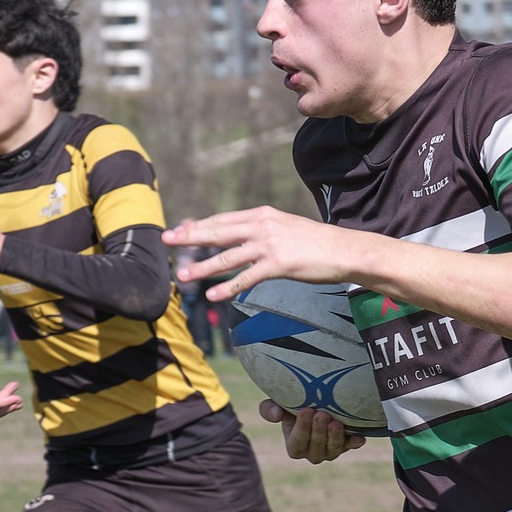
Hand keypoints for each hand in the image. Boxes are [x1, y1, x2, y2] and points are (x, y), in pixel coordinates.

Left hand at [163, 207, 365, 300]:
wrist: (345, 250)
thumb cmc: (317, 243)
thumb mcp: (287, 228)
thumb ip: (264, 230)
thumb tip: (245, 239)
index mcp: (263, 215)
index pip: (224, 219)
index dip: (200, 225)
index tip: (180, 229)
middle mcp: (263, 226)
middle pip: (219, 232)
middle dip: (190, 237)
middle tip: (167, 240)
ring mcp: (270, 245)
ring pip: (228, 257)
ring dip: (203, 267)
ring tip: (183, 275)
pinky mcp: (278, 265)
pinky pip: (247, 278)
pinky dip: (228, 288)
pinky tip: (212, 295)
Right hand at [258, 398, 364, 464]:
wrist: (317, 405)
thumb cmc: (292, 405)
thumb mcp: (277, 406)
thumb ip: (269, 410)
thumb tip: (277, 414)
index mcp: (295, 447)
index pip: (297, 442)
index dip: (301, 428)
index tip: (305, 410)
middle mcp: (313, 453)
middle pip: (316, 445)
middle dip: (319, 431)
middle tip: (322, 414)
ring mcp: (331, 451)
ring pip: (333, 449)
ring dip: (335, 437)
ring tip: (336, 423)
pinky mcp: (346, 445)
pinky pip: (351, 446)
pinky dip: (355, 442)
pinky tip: (360, 438)